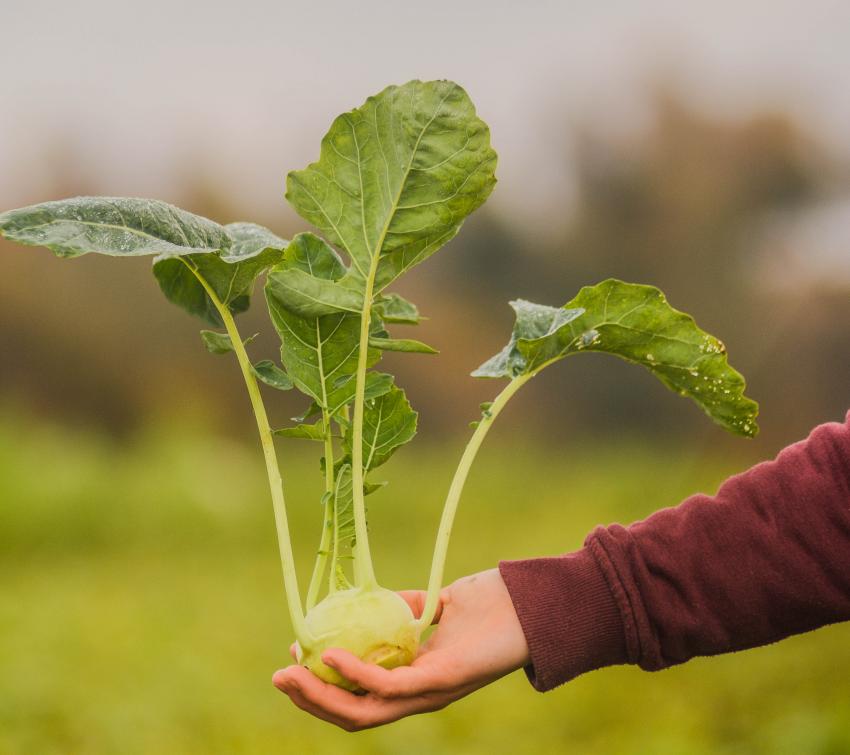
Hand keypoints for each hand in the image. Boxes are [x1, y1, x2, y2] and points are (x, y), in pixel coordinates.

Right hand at [272, 568, 529, 730]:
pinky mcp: (442, 681)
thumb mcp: (441, 604)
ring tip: (291, 675)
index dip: (323, 688)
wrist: (531, 602)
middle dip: (310, 702)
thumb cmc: (492, 604)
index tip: (294, 659)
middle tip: (279, 677)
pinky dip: (355, 676)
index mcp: (415, 681)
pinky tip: (330, 657)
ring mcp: (430, 693)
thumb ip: (410, 609)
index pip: (360, 699)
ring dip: (321, 698)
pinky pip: (390, 686)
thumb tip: (375, 602)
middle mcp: (420, 696)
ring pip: (364, 712)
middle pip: (354, 715)